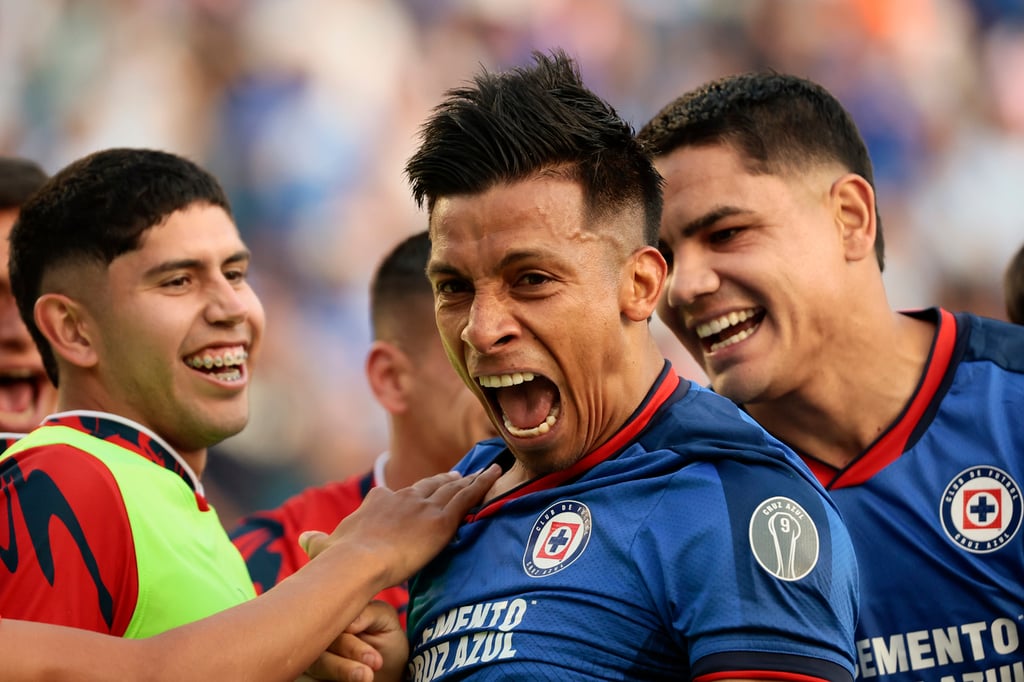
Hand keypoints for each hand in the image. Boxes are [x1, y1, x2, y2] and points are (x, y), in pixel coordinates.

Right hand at [300, 465, 499, 588]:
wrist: (358, 562)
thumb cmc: (340, 560)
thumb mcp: (326, 547)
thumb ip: (319, 542)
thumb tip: (304, 539)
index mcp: (378, 501)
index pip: (397, 494)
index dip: (411, 493)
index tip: (418, 492)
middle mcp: (402, 497)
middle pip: (428, 486)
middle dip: (443, 480)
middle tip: (456, 476)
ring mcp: (424, 506)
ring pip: (452, 488)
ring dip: (469, 479)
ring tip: (482, 472)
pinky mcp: (442, 518)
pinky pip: (468, 496)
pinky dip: (484, 484)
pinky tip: (496, 475)